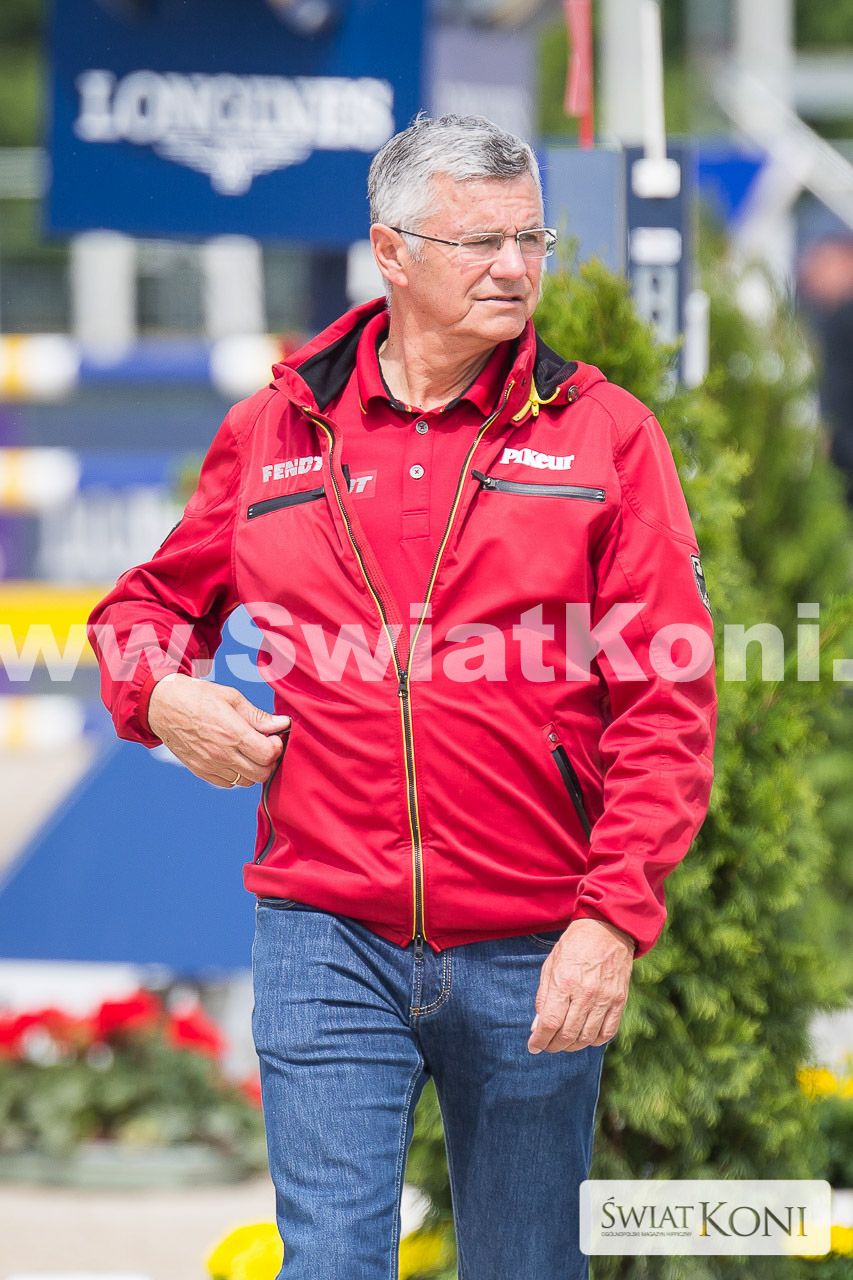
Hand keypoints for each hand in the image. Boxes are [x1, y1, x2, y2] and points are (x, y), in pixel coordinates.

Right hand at [147, 674, 290, 788]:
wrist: (163, 706)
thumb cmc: (197, 697)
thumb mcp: (231, 698)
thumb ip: (258, 716)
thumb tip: (282, 723)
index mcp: (233, 733)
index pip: (268, 754)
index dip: (276, 747)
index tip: (273, 737)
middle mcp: (222, 754)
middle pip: (261, 773)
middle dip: (269, 761)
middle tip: (264, 747)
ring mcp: (210, 765)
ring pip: (246, 782)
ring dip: (254, 770)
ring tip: (249, 752)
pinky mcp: (200, 771)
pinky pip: (228, 784)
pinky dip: (236, 775)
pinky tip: (234, 758)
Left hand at [527, 918, 634, 1054]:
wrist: (606, 930)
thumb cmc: (573, 946)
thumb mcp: (550, 965)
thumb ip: (543, 997)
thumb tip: (538, 1026)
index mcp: (564, 982)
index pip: (550, 1023)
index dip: (540, 1040)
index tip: (533, 1046)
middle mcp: (585, 993)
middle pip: (568, 1034)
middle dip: (553, 1046)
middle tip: (547, 1046)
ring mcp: (605, 998)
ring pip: (587, 1038)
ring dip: (572, 1047)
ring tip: (563, 1043)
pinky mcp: (619, 1001)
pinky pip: (607, 1033)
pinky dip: (594, 1041)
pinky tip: (584, 1037)